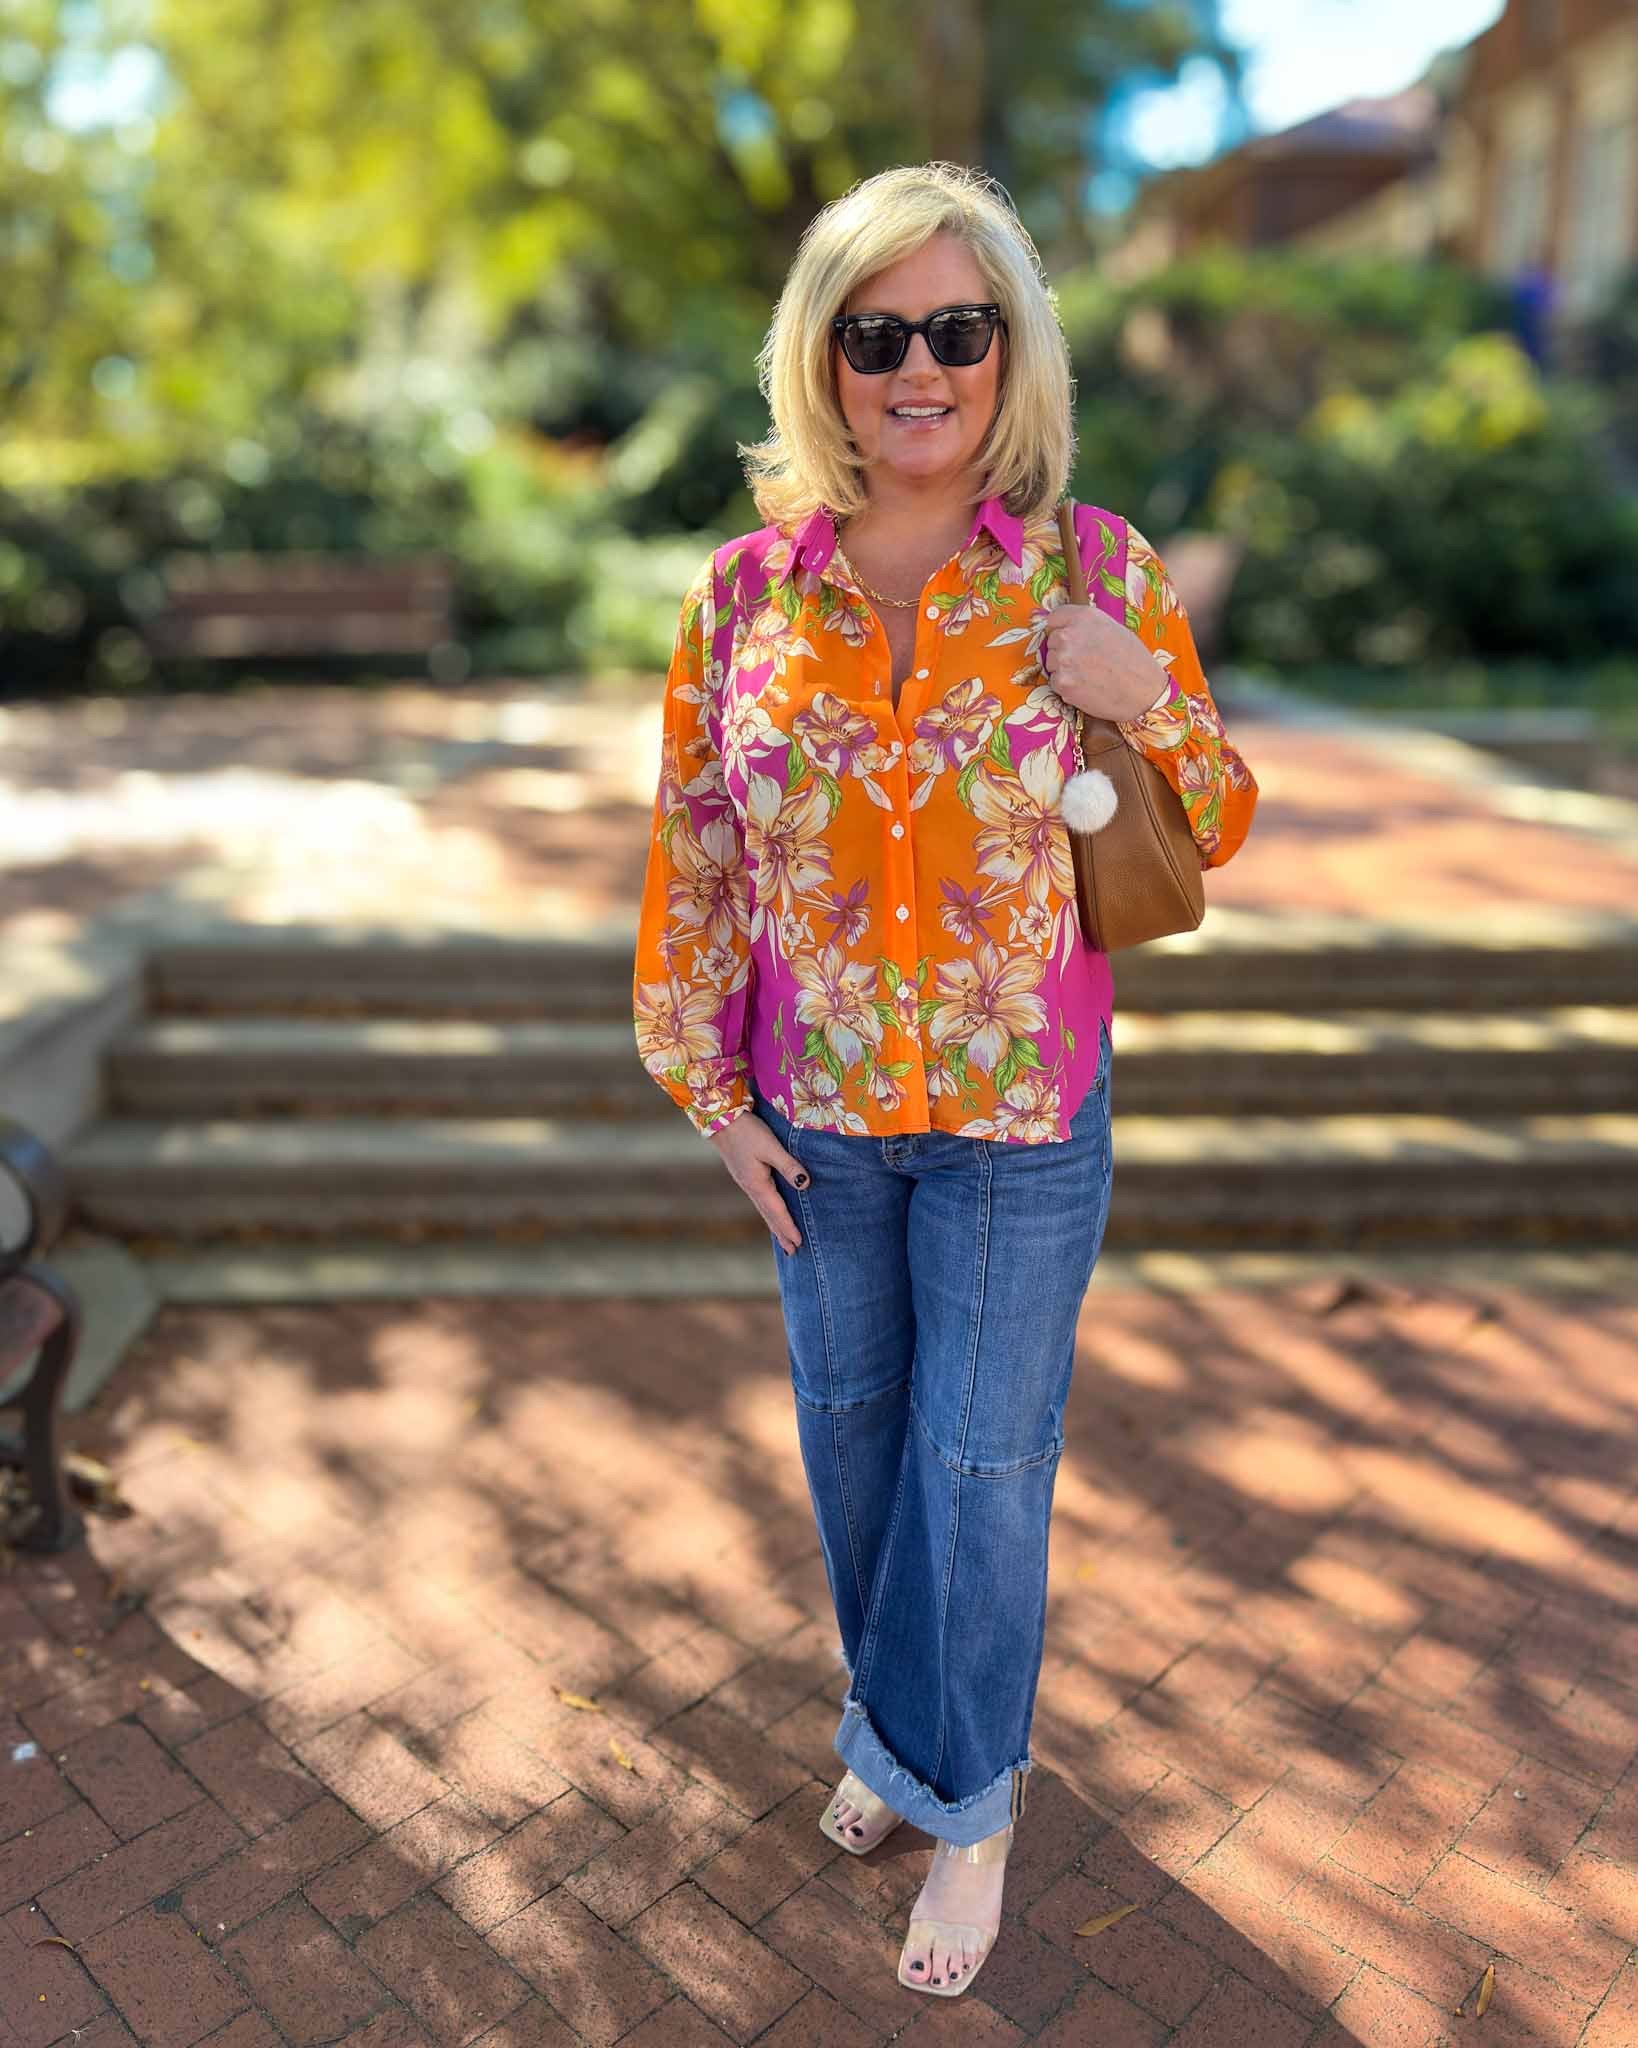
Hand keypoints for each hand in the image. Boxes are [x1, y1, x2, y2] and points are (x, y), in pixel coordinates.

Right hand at [708, 1108, 806, 1254]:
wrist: (720, 1119)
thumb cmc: (747, 1131)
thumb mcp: (770, 1147)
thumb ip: (788, 1165)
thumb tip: (804, 1185)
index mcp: (757, 1184)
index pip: (777, 1211)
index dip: (788, 1227)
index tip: (799, 1243)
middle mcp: (750, 1187)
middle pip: (769, 1216)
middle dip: (781, 1233)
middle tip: (793, 1252)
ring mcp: (745, 1182)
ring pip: (763, 1209)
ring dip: (774, 1225)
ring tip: (783, 1239)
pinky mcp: (744, 1175)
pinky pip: (760, 1200)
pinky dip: (768, 1212)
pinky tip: (770, 1211)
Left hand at [1038, 601, 1168, 723]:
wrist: (1144, 691)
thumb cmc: (1134, 660)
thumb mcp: (1113, 628)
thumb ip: (1087, 626)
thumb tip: (1069, 629)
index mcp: (1084, 616)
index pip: (1054, 618)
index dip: (1060, 629)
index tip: (1069, 637)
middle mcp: (1069, 635)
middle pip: (1051, 641)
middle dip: (1063, 650)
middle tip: (1085, 661)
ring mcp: (1063, 660)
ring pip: (1051, 663)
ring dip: (1064, 669)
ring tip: (1088, 674)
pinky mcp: (1062, 683)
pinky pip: (1055, 682)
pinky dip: (1066, 686)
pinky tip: (1086, 687)